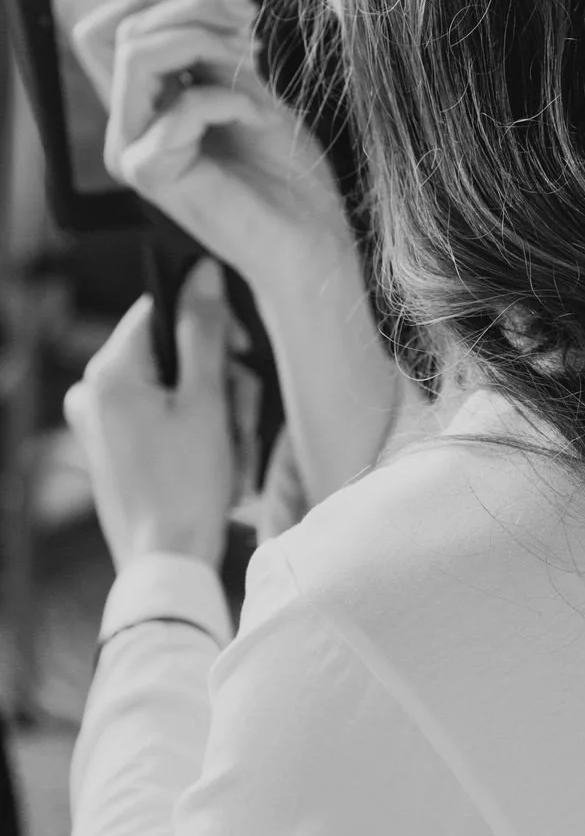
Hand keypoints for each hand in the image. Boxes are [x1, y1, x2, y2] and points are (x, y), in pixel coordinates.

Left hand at [64, 259, 236, 572]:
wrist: (167, 563)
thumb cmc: (187, 486)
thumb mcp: (207, 400)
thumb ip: (204, 332)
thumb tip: (203, 272)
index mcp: (108, 373)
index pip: (160, 307)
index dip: (208, 322)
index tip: (241, 352)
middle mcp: (93, 391)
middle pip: (171, 348)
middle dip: (218, 377)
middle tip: (240, 414)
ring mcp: (99, 422)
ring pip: (172, 382)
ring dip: (214, 407)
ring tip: (230, 447)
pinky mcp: (111, 447)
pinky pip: (161, 413)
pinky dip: (195, 427)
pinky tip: (215, 458)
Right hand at [71, 0, 351, 286]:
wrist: (312, 239)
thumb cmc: (289, 177)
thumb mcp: (251, 92)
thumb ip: (217, 52)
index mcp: (146, 108)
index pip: (113, 28)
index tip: (230, 2)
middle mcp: (128, 129)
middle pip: (124, 33)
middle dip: (194, 12)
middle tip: (250, 30)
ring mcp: (134, 151)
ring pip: (136, 54)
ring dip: (207, 46)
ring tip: (256, 76)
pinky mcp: (151, 173)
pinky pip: (182, 103)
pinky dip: (233, 99)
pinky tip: (263, 121)